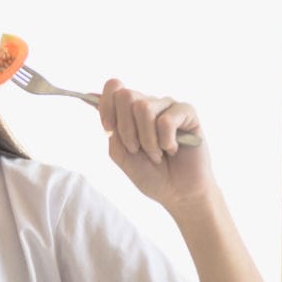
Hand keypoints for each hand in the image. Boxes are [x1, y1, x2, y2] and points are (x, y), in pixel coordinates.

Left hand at [98, 78, 214, 210]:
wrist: (178, 193)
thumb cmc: (151, 174)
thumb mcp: (121, 154)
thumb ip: (111, 128)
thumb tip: (94, 100)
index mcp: (129, 112)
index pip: (112, 88)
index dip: (106, 107)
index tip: (108, 130)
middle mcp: (148, 104)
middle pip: (125, 95)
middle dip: (126, 129)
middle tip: (137, 149)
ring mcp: (168, 106)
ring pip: (144, 108)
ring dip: (147, 140)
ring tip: (156, 154)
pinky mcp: (187, 112)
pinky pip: (166, 120)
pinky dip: (165, 141)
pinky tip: (173, 149)